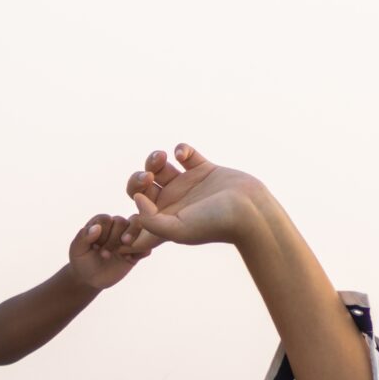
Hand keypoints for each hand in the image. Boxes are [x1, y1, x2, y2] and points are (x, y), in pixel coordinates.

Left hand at [65, 211, 147, 289]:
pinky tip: (129, 259)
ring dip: (130, 242)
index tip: (95, 247)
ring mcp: (128, 238)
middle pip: (122, 222)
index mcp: (100, 222)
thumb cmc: (82, 260)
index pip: (106, 219)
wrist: (90, 278)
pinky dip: (141, 251)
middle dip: (114, 240)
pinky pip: (146, 246)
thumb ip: (83, 237)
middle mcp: (116, 226)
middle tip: (104, 255)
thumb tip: (96, 227)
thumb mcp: (77, 250)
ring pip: (138, 229)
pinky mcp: (136, 251)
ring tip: (122, 254)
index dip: (102, 233)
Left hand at [124, 145, 277, 248]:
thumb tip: (136, 199)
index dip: (128, 208)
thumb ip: (150, 221)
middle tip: (147, 176)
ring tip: (162, 157)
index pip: (135, 214)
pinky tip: (182, 153)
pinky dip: (180, 149)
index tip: (138, 200)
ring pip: (159, 168)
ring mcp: (189, 185)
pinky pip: (185, 154)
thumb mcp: (177, 230)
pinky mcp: (205, 170)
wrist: (251, 211)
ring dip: (154, 159)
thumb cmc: (215, 225)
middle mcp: (173, 202)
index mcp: (164, 219)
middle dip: (138, 178)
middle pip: (142, 187)